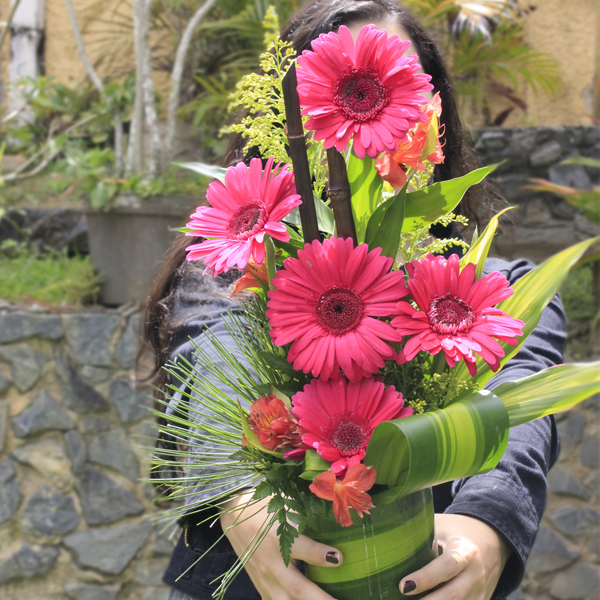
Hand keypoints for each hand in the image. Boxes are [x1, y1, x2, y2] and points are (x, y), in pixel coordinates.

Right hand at [220, 491, 342, 599]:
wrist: (235, 517)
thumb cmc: (263, 508)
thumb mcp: (285, 506)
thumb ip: (306, 516)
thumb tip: (332, 518)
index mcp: (277, 538)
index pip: (304, 550)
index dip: (322, 556)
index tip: (340, 558)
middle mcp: (271, 563)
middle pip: (298, 588)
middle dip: (320, 599)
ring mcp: (264, 579)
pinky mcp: (261, 586)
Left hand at [399, 514, 510, 599]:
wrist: (493, 539)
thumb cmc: (457, 530)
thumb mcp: (441, 525)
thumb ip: (421, 532)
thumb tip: (391, 538)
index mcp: (465, 551)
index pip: (446, 567)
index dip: (426, 578)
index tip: (403, 586)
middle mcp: (475, 575)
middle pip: (452, 596)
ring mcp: (480, 593)